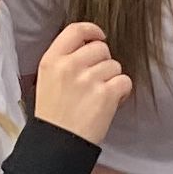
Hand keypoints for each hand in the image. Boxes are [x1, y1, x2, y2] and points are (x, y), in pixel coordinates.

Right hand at [34, 21, 132, 143]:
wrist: (57, 143)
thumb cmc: (53, 115)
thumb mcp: (47, 80)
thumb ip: (64, 60)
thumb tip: (90, 45)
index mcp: (52, 60)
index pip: (76, 30)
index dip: (92, 31)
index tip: (99, 37)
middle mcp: (69, 66)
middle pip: (101, 48)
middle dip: (103, 62)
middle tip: (96, 80)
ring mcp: (88, 79)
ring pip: (115, 66)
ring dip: (112, 79)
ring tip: (100, 96)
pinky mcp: (106, 94)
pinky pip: (125, 81)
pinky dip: (122, 92)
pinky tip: (112, 101)